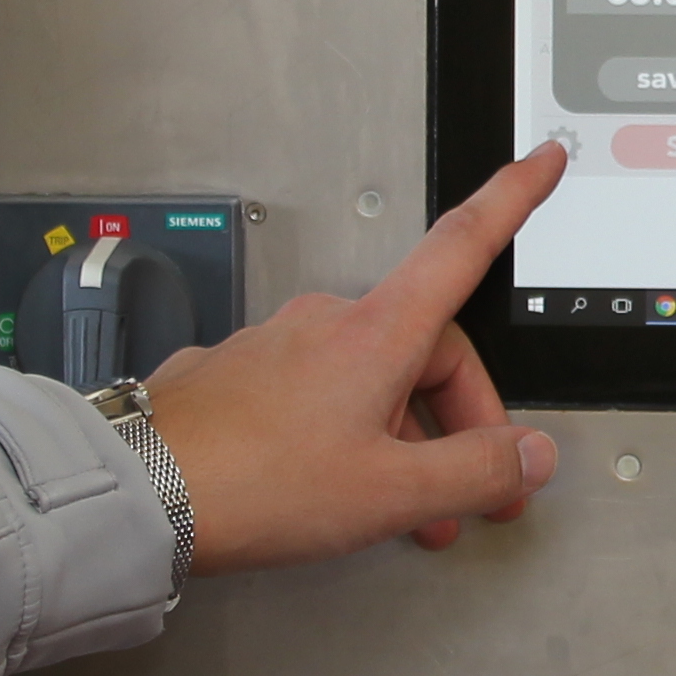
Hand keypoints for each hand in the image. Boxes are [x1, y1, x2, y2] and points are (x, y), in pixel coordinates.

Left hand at [138, 144, 567, 568]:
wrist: (135, 492)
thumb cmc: (253, 481)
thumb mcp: (389, 491)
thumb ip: (472, 472)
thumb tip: (528, 455)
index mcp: (377, 331)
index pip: (463, 244)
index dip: (512, 198)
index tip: (540, 161)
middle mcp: (326, 322)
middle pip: (425, 345)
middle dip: (459, 419)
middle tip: (472, 491)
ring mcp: (276, 344)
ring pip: (368, 377)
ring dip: (400, 437)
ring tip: (400, 514)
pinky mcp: (237, 374)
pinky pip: (315, 393)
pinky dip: (344, 435)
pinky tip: (329, 489)